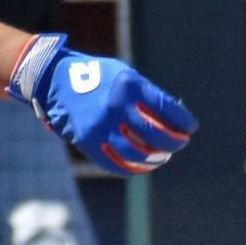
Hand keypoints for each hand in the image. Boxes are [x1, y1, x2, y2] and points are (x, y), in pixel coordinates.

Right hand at [7, 33, 195, 176]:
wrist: (55, 80)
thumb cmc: (98, 76)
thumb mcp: (124, 75)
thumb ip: (147, 96)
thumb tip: (175, 121)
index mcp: (129, 86)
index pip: (168, 109)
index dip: (184, 122)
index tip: (190, 128)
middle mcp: (116, 107)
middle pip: (156, 135)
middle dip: (174, 143)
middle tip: (180, 143)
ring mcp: (101, 127)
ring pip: (138, 154)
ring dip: (156, 159)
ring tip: (163, 156)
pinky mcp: (88, 142)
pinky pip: (115, 164)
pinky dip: (133, 168)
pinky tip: (142, 166)